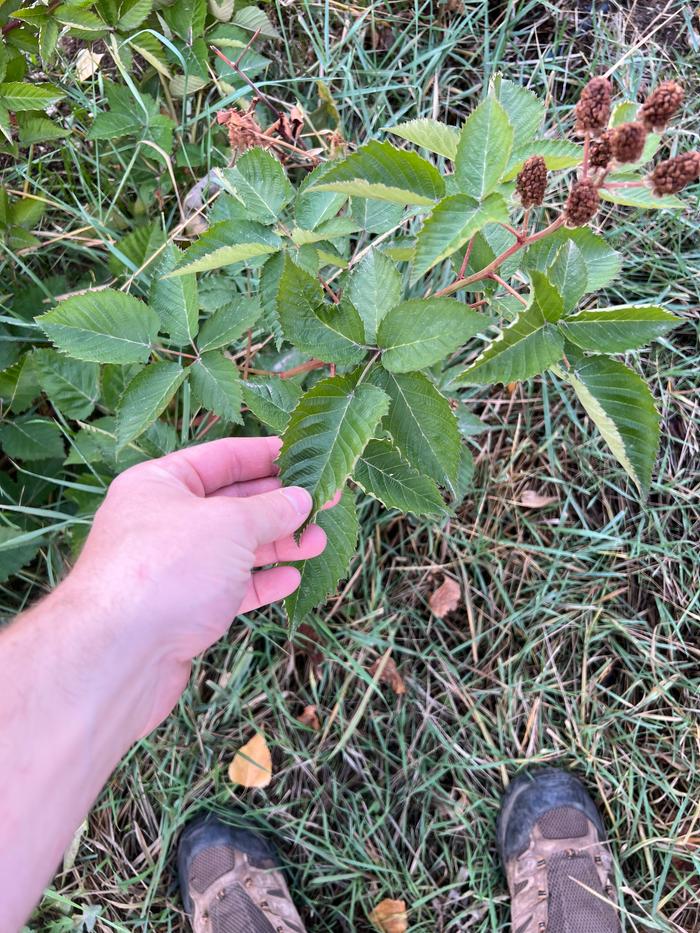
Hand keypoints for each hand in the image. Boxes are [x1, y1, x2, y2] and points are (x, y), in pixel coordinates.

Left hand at [63, 436, 326, 732]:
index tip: (306, 455)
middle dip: (279, 504)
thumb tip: (301, 499)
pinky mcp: (180, 609)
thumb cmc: (168, 570)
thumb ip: (270, 509)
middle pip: (231, 503)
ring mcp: (170, 567)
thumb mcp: (230, 524)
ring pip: (233, 548)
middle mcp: (162, 520)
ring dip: (277, 543)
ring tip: (318, 542)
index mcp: (160, 484)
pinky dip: (259, 581)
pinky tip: (291, 579)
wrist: (118, 656)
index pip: (222, 457)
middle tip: (325, 502)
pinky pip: (228, 587)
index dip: (266, 456)